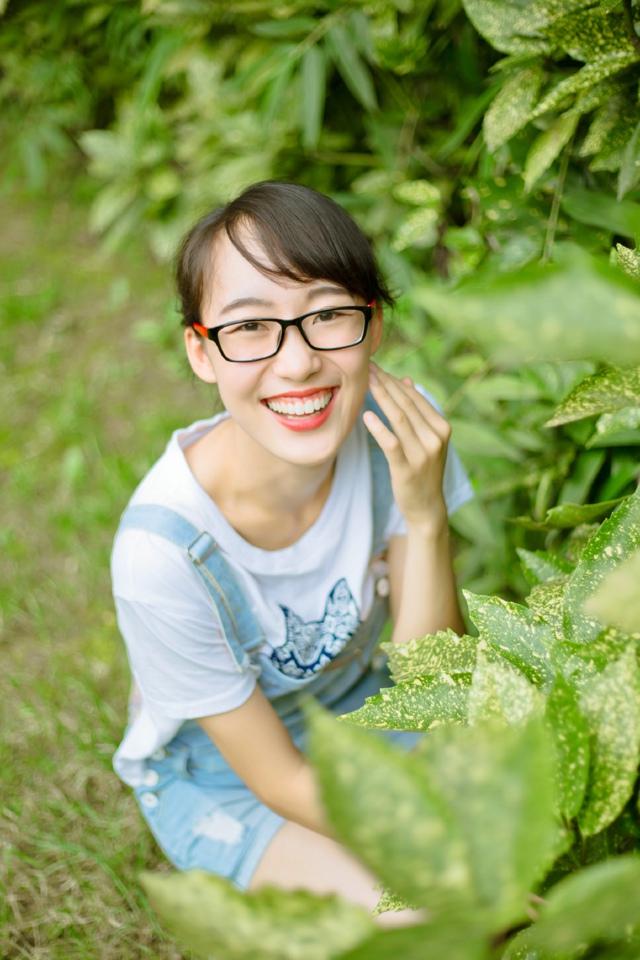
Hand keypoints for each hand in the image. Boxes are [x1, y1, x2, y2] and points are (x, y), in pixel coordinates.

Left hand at [364, 362, 450, 531]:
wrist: (427, 507)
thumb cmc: (423, 470)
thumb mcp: (426, 439)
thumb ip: (417, 411)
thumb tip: (405, 379)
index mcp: (442, 428)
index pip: (415, 397)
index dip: (394, 380)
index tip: (377, 367)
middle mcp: (435, 438)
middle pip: (406, 404)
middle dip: (385, 383)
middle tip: (366, 367)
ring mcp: (422, 453)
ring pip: (398, 418)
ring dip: (380, 397)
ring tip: (364, 382)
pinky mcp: (407, 468)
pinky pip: (391, 443)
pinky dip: (378, 427)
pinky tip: (366, 415)